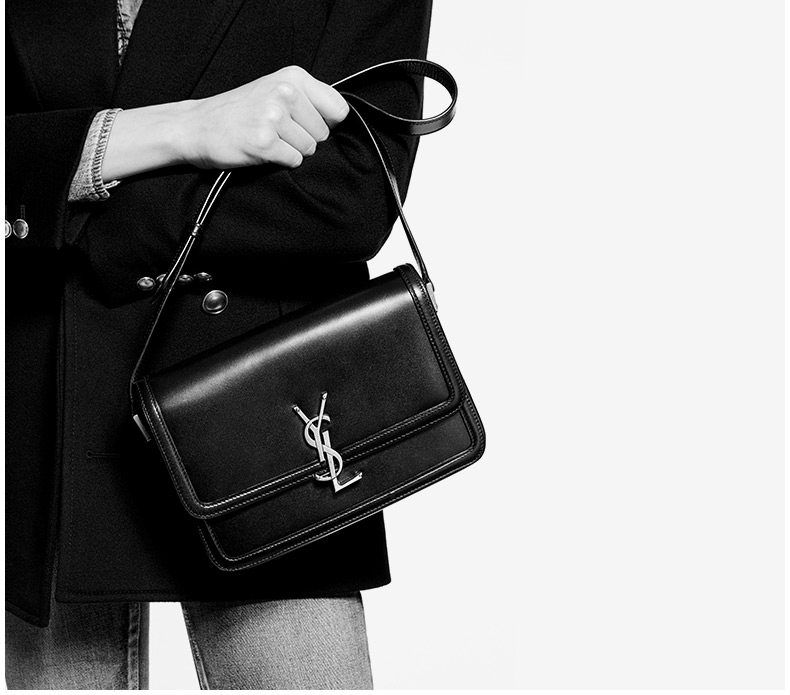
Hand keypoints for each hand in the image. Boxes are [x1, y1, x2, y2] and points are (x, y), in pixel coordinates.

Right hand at [101, 66, 349, 181]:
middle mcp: (285, 92)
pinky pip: (293, 161)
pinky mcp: (264, 142)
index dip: (327, 123)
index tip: (307, 124)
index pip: (339, 110)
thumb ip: (310, 99)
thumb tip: (343, 119)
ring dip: (291, 151)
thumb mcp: (276, 90)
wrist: (197, 126)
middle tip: (277, 131)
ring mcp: (273, 117)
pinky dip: (280, 161)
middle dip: (305, 138)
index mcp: (293, 77)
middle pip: (324, 133)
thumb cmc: (241, 111)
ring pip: (309, 149)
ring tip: (267, 138)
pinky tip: (260, 150)